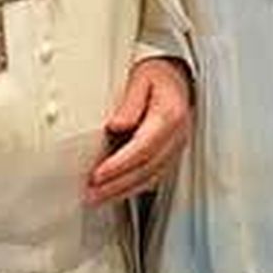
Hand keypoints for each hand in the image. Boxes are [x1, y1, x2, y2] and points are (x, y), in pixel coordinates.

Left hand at [86, 56, 190, 204]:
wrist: (180, 78)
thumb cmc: (160, 76)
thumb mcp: (142, 77)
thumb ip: (130, 102)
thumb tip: (117, 125)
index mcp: (170, 116)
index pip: (143, 148)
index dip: (119, 165)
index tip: (98, 174)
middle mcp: (176, 136)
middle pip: (146, 169)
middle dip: (117, 185)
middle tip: (91, 193)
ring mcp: (175, 148)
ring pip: (150, 178)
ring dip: (123, 191)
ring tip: (97, 197)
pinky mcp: (170, 155)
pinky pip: (153, 177)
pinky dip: (133, 187)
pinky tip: (115, 190)